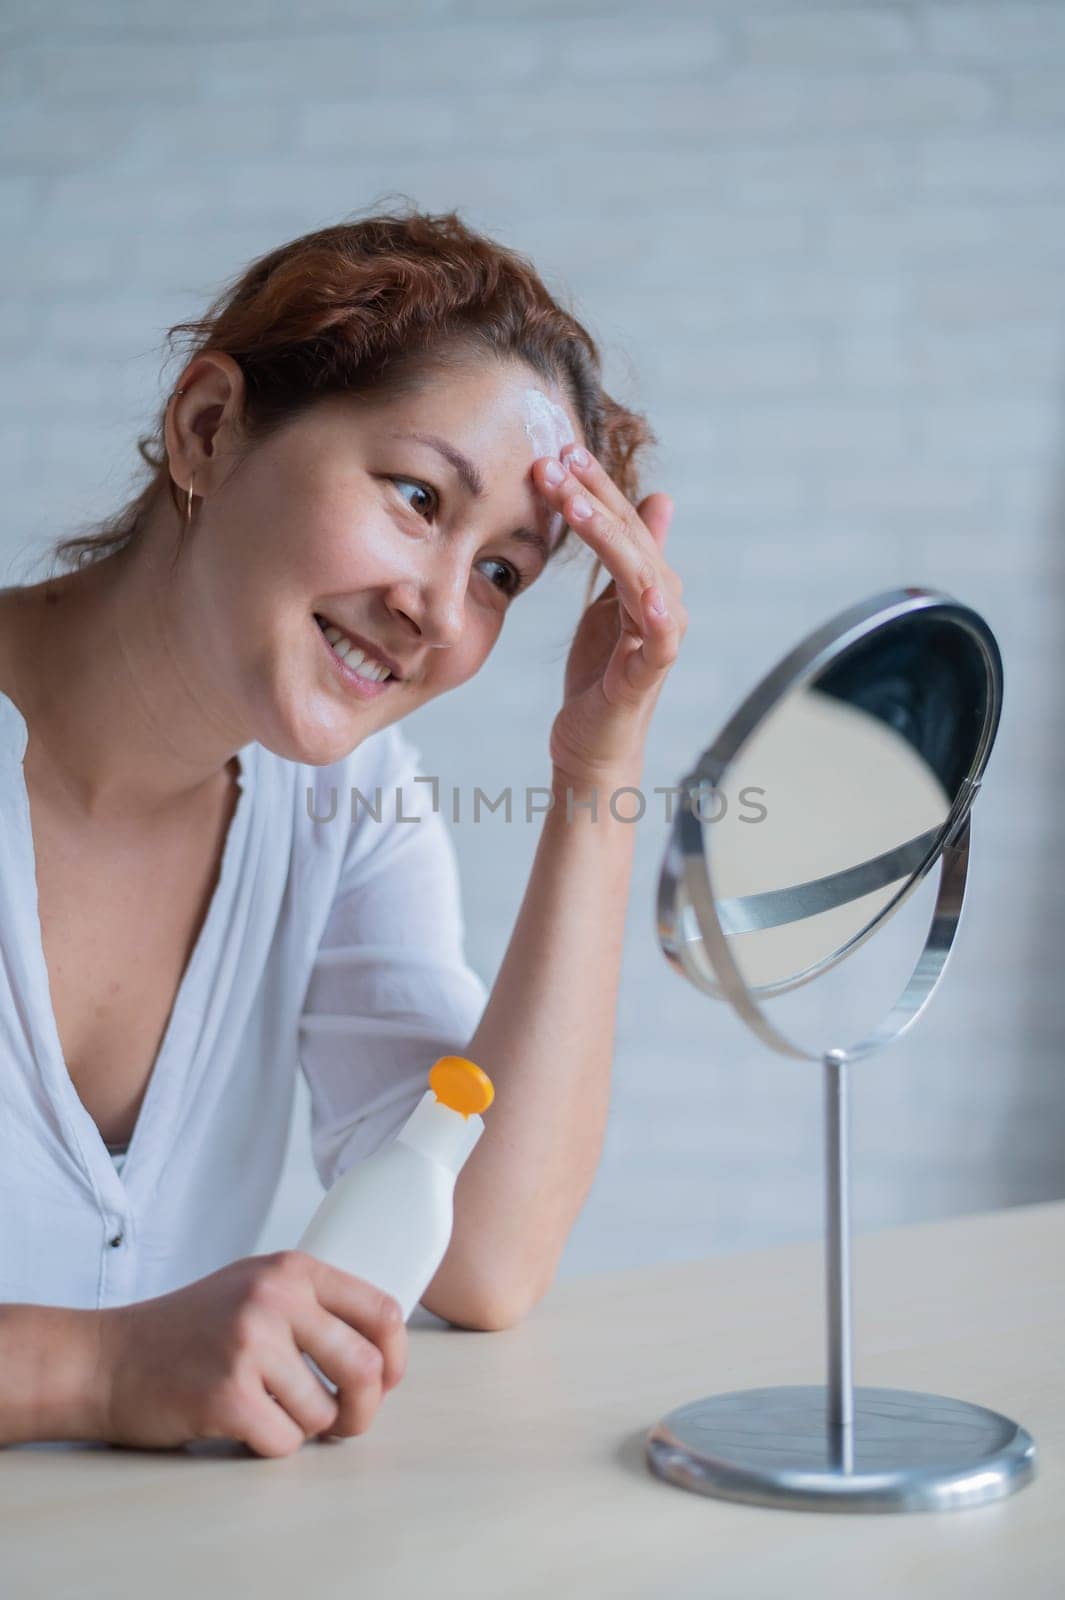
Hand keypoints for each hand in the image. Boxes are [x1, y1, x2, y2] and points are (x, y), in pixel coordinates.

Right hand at [97, 1250, 406, 1457]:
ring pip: (324, 1412)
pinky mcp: (227, 1395)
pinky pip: (284, 1441)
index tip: (386, 1380)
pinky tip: (242, 1425)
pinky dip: (270, 1445)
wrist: (109, 1358)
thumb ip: (314, 1304)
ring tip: (269, 1411)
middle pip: (365, 1368)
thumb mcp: (256, 1286)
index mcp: (292, 1270)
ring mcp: (250, 1345)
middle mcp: (275, 1299)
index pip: (381, 1311)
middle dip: (363, 1408)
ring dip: (304, 1427)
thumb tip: (385, 1349)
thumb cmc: (190, 1329)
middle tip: (344, 1421)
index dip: (396, 1357)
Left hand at [533, 446, 685, 789]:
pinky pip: (660, 639)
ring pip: (640, 573)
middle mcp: (662, 601)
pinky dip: (658, 615)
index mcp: (647, 581)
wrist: (593, 744)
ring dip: (608, 535)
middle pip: (631, 537)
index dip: (595, 485)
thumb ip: (623, 555)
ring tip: (574, 503)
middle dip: (593, 496)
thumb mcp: (607, 605)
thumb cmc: (598, 676)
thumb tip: (657, 500)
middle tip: (556, 462)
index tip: (560, 451)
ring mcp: (659, 636)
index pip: (622, 521)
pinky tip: (648, 593)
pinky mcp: (649, 672)